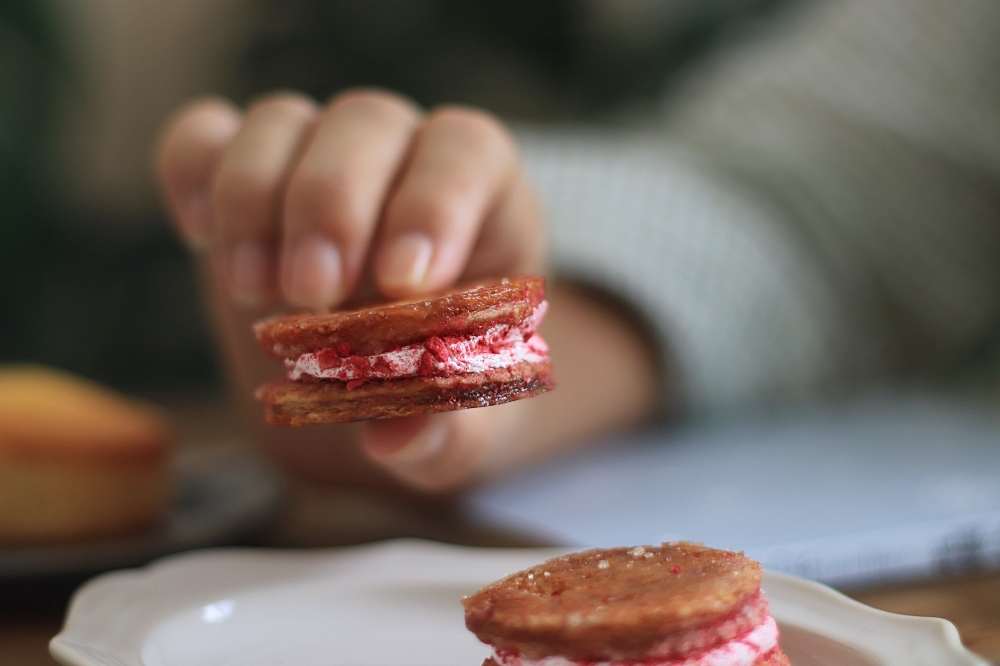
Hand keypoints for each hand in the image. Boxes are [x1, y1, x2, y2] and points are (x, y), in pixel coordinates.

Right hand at [157, 89, 660, 492]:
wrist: (390, 373)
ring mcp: (320, 153)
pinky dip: (190, 171)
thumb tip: (399, 437)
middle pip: (367, 123)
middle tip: (310, 295)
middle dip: (331, 205)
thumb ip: (451, 428)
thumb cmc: (445, 380)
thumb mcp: (469, 422)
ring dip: (255, 200)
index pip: (467, 153)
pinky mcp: (244, 172)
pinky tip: (198, 238)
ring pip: (282, 121)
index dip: (434, 204)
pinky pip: (205, 136)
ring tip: (253, 295)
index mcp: (486, 197)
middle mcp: (403, 156)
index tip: (401, 284)